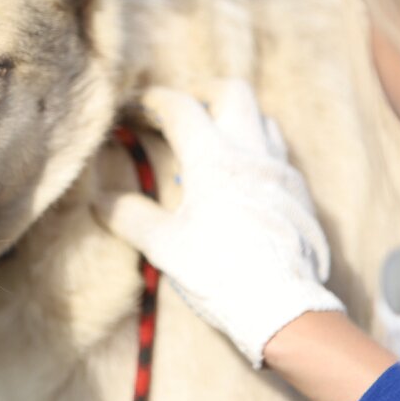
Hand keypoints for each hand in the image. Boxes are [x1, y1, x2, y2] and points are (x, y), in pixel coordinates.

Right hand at [94, 79, 343, 366]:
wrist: (284, 308)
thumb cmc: (220, 274)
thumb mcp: (164, 247)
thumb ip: (130, 217)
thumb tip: (99, 201)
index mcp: (213, 160)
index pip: (180, 108)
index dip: (152, 100)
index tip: (134, 108)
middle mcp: (251, 154)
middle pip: (233, 92)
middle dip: (202, 93)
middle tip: (180, 111)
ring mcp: (281, 171)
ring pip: (262, 118)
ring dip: (234, 118)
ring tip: (211, 141)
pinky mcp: (300, 193)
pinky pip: (278, 153)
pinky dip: (255, 150)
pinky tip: (241, 179)